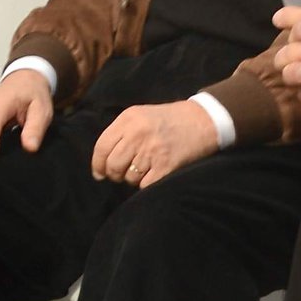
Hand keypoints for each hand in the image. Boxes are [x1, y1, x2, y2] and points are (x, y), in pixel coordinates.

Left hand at [91, 100, 215, 188]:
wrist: (203, 120)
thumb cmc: (168, 119)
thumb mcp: (140, 115)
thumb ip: (120, 132)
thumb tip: (101, 162)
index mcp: (128, 119)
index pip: (101, 147)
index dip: (97, 164)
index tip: (99, 173)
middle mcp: (137, 134)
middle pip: (113, 165)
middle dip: (114, 175)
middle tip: (121, 175)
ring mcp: (152, 150)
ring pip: (129, 177)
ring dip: (133, 179)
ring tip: (143, 170)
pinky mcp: (166, 165)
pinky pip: (145, 185)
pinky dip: (146, 185)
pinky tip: (153, 175)